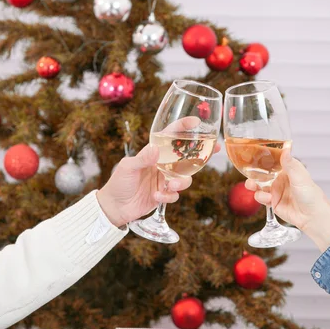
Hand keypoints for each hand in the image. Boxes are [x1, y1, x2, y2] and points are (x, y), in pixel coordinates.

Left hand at [97, 117, 220, 226]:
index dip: (183, 127)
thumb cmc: (118, 182)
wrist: (114, 207)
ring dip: (182, 182)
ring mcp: (164, 179)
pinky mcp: (164, 194)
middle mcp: (162, 164)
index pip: (170, 136)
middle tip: (215, 148)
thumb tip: (156, 149)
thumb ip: (142, 158)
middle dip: (201, 152)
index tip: (196, 122)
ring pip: (185, 178)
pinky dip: (168, 196)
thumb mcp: (127, 167)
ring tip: (170, 186)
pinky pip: (175, 194)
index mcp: (153, 153)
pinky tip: (156, 196)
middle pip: (186, 156)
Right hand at [245, 150, 329, 251]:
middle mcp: (280, 180)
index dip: (262, 159)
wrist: (312, 216)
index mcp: (288, 170)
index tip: (253, 156)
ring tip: (253, 186)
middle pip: (263, 174)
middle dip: (254, 174)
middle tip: (248, 173)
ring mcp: (276, 191)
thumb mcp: (299, 177)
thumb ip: (290, 163)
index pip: (272, 162)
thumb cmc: (311, 195)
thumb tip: (286, 147)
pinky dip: (261, 197)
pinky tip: (268, 199)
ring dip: (254, 185)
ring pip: (259, 186)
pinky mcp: (273, 203)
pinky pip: (261, 198)